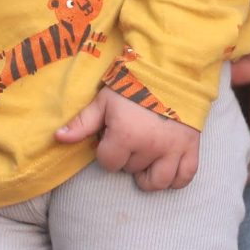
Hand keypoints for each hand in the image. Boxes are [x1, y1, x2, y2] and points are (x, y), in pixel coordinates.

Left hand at [55, 87, 201, 191]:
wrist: (171, 68)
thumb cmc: (133, 83)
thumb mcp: (104, 100)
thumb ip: (82, 123)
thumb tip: (58, 138)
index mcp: (126, 135)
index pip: (108, 163)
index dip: (106, 150)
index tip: (111, 136)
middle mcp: (150, 147)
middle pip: (131, 170)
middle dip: (127, 157)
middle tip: (130, 138)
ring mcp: (173, 149)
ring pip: (158, 181)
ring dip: (148, 175)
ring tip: (144, 161)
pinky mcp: (191, 147)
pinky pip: (185, 176)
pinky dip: (176, 179)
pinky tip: (166, 168)